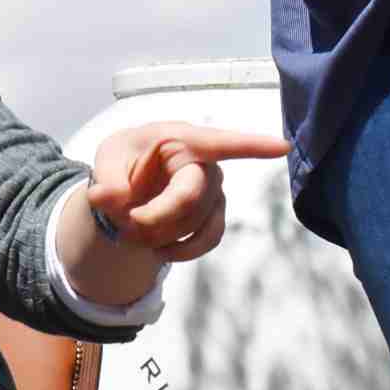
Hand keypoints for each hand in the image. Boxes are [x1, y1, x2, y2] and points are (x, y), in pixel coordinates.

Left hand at [84, 122, 291, 262]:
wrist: (127, 191)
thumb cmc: (122, 163)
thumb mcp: (105, 162)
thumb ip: (105, 179)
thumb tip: (110, 198)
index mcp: (178, 139)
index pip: (218, 142)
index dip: (252, 145)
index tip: (283, 146)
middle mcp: (204, 162)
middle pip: (190, 196)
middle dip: (157, 216)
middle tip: (127, 223)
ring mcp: (214, 189)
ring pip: (197, 222)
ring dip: (162, 234)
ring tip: (135, 230)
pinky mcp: (214, 214)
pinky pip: (208, 239)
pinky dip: (182, 250)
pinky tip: (161, 249)